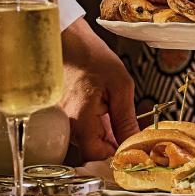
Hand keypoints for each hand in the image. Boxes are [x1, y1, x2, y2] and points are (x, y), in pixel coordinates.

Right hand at [60, 17, 138, 160]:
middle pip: (91, 150)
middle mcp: (66, 125)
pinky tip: (103, 109)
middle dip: (112, 143)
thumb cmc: (91, 56)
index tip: (131, 148)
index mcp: (80, 121)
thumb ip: (126, 120)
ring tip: (114, 112)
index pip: (97, 156)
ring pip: (86, 140)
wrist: (68, 39)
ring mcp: (60, 121)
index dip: (116, 155)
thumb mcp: (120, 86)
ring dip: (103, 133)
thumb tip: (134, 142)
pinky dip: (93, 125)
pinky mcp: (60, 115)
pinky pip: (79, 129)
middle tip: (129, 128)